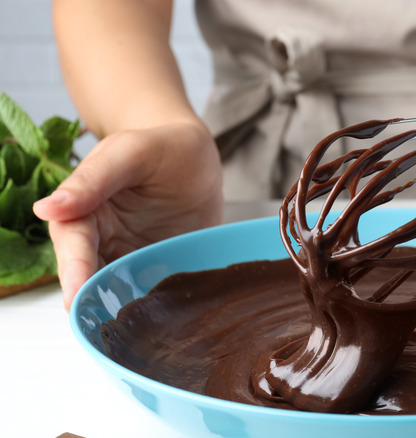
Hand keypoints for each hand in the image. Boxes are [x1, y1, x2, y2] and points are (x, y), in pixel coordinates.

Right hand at [33, 122, 223, 310]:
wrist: (195, 158)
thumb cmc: (160, 147)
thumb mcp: (130, 152)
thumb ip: (94, 178)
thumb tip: (47, 208)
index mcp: (83, 210)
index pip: (73, 243)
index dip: (74, 269)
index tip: (74, 293)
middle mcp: (100, 241)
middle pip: (88, 276)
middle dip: (92, 300)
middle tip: (99, 324)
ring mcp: (128, 258)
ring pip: (116, 291)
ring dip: (121, 309)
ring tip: (130, 331)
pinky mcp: (155, 270)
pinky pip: (149, 293)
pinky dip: (151, 309)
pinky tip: (161, 322)